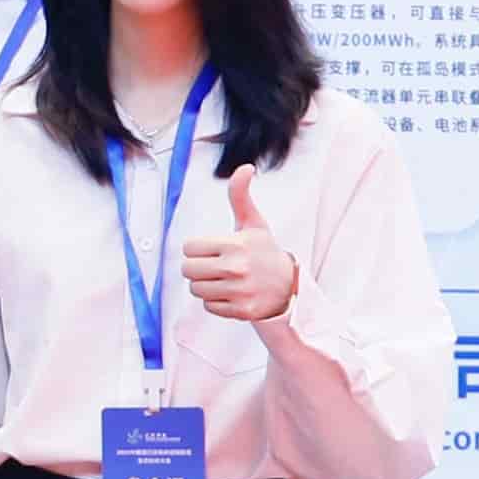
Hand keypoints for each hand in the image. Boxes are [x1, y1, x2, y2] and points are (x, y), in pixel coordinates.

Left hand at [180, 166, 299, 323]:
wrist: (289, 285)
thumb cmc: (264, 251)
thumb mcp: (253, 223)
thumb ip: (241, 196)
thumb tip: (246, 167)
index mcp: (235, 245)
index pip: (189, 248)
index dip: (197, 248)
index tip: (213, 249)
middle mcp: (237, 268)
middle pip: (188, 270)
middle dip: (197, 268)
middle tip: (214, 266)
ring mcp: (240, 291)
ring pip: (196, 290)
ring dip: (205, 286)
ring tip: (223, 279)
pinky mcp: (242, 311)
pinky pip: (209, 307)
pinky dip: (216, 302)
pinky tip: (231, 293)